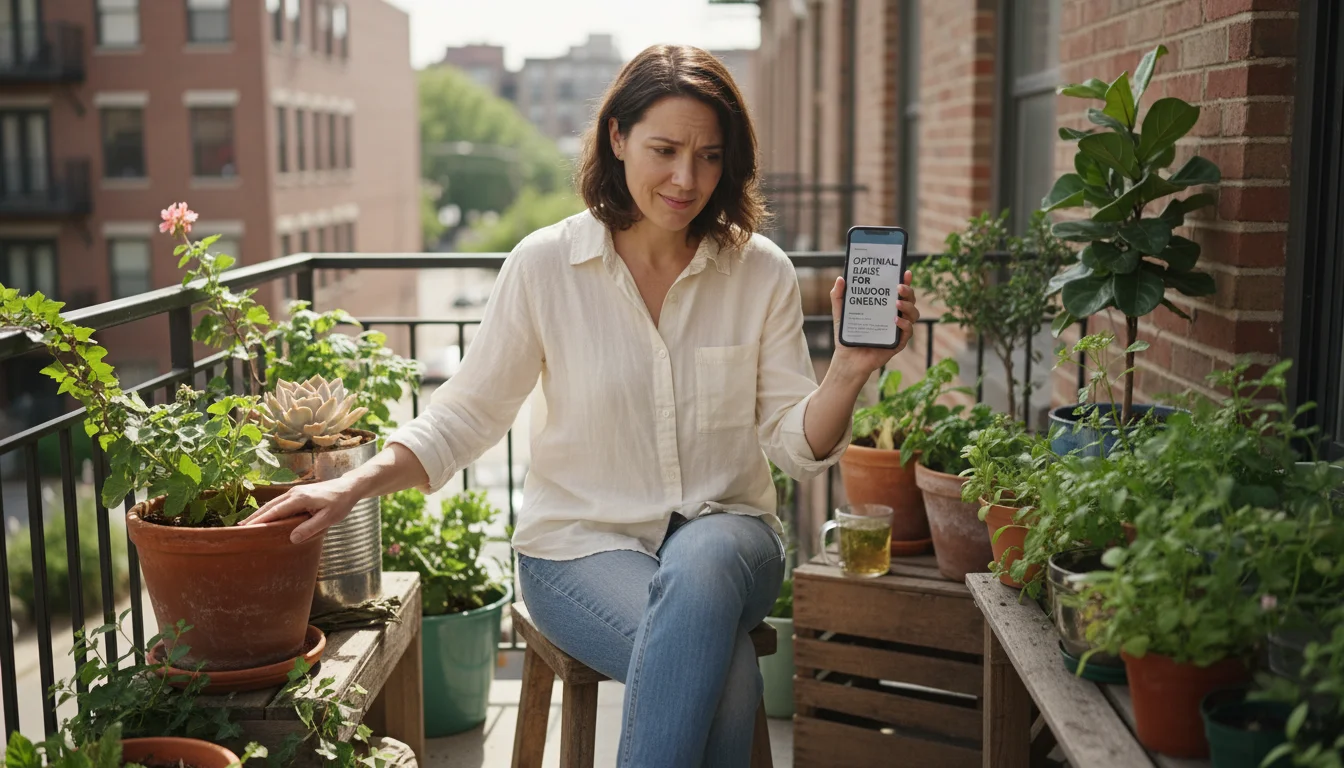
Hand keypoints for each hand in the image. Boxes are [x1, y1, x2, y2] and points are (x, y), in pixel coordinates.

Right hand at [241, 478, 359, 543]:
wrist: (348, 487)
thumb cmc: (340, 503)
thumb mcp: (328, 518)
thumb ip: (310, 528)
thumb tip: (292, 538)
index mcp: (300, 498)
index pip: (275, 511)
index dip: (261, 520)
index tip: (247, 528)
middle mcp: (294, 493)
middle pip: (270, 506)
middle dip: (255, 517)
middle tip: (239, 528)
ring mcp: (295, 491)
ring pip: (273, 503)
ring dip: (260, 513)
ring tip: (247, 524)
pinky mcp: (297, 493)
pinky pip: (279, 502)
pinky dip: (269, 510)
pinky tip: (264, 517)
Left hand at [829, 269, 919, 379]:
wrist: (847, 359)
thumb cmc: (847, 334)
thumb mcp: (840, 312)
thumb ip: (839, 295)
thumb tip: (840, 278)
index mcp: (885, 306)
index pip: (899, 291)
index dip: (905, 281)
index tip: (905, 272)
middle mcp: (894, 315)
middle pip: (910, 300)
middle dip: (908, 291)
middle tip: (898, 287)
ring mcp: (898, 329)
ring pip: (914, 314)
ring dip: (908, 306)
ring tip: (896, 303)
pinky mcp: (898, 342)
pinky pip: (908, 332)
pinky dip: (905, 324)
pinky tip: (895, 320)